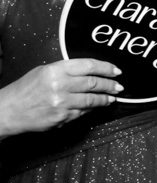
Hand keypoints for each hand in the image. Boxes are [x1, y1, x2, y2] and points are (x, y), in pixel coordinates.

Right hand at [0, 59, 122, 136]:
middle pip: (94, 83)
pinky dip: (91, 109)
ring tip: (112, 98)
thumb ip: (66, 70)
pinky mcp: (62, 117)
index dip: (106, 68)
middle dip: (110, 85)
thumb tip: (91, 72)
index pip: (89, 66)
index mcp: (56, 70)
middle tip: (119, 86)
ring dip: (105, 99)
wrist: (8, 111)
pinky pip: (83, 112)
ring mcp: (62, 102)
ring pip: (92, 100)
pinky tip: (95, 107)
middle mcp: (60, 85)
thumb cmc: (25, 90)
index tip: (116, 71)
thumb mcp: (43, 72)